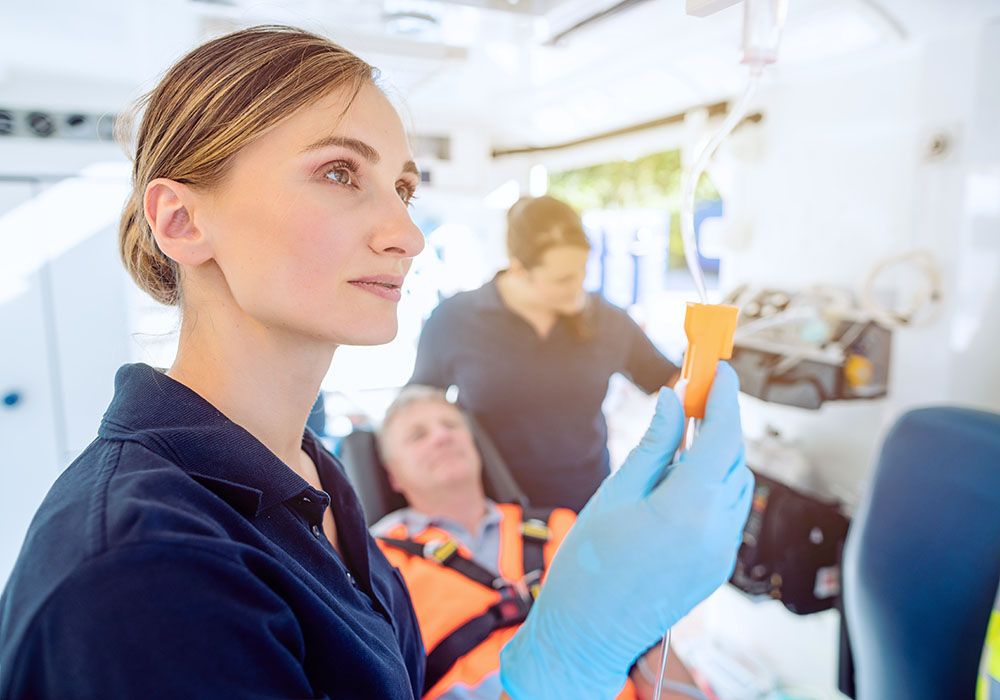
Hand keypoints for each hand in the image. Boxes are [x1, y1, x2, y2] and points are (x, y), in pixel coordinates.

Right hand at [500, 362, 751, 699]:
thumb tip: (673, 402)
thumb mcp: (616, 493)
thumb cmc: (589, 566)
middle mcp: (716, 531)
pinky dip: (711, 484)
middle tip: (693, 393)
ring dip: (716, 453)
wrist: (586, 635)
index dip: (723, 396)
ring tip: (680, 436)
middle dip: (719, 420)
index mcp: (689, 509)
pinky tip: (678, 479)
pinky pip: (727, 512)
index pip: (723, 435)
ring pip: (734, 484)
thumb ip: (653, 444)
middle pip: (732, 457)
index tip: (716, 367)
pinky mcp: (715, 567)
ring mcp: (720, 553)